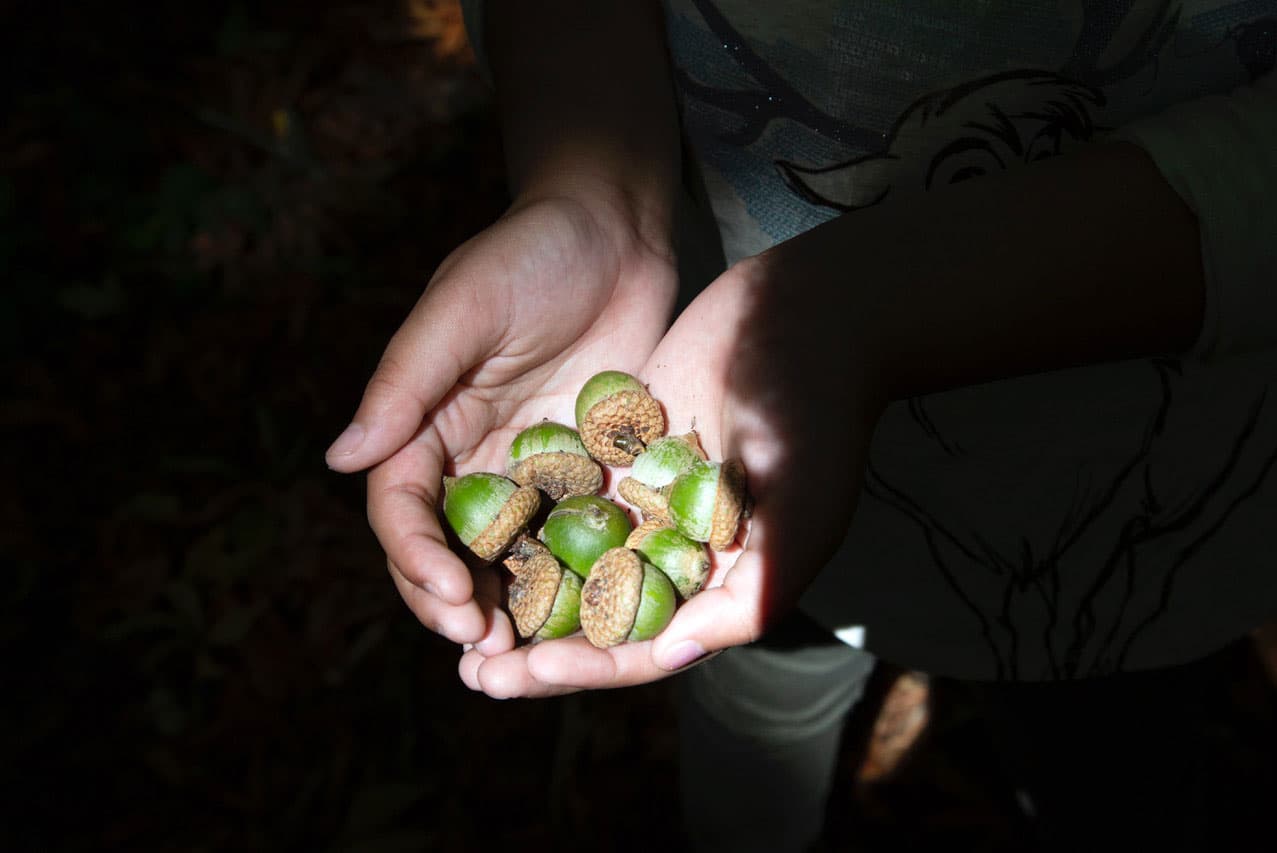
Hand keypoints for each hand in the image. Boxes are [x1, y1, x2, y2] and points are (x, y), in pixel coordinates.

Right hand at [327, 194, 676, 652]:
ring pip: (508, 557)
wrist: (616, 233)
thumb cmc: (532, 254)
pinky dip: (574, 581)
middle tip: (483, 644)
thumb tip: (339, 460)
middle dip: (455, 600)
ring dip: (511, 606)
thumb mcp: (463, 308)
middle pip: (448, 547)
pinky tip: (588, 619)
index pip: (402, 506)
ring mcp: (532, 470)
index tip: (448, 593)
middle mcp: (472, 457)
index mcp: (426, 423)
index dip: (414, 556)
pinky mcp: (588, 473)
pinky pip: (575, 538)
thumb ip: (405, 384)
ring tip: (525, 655)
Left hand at [459, 257, 883, 696]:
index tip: (525, 669)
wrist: (806, 312)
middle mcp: (677, 552)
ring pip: (570, 563)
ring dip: (519, 593)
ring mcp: (645, 503)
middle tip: (473, 668)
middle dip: (537, 647)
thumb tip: (674, 655)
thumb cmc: (815, 416)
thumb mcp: (801, 512)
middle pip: (597, 618)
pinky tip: (470, 529)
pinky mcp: (618, 455)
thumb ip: (751, 593)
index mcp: (720, 583)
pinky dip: (522, 521)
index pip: (646, 647)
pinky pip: (561, 498)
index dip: (587, 668)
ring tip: (455, 610)